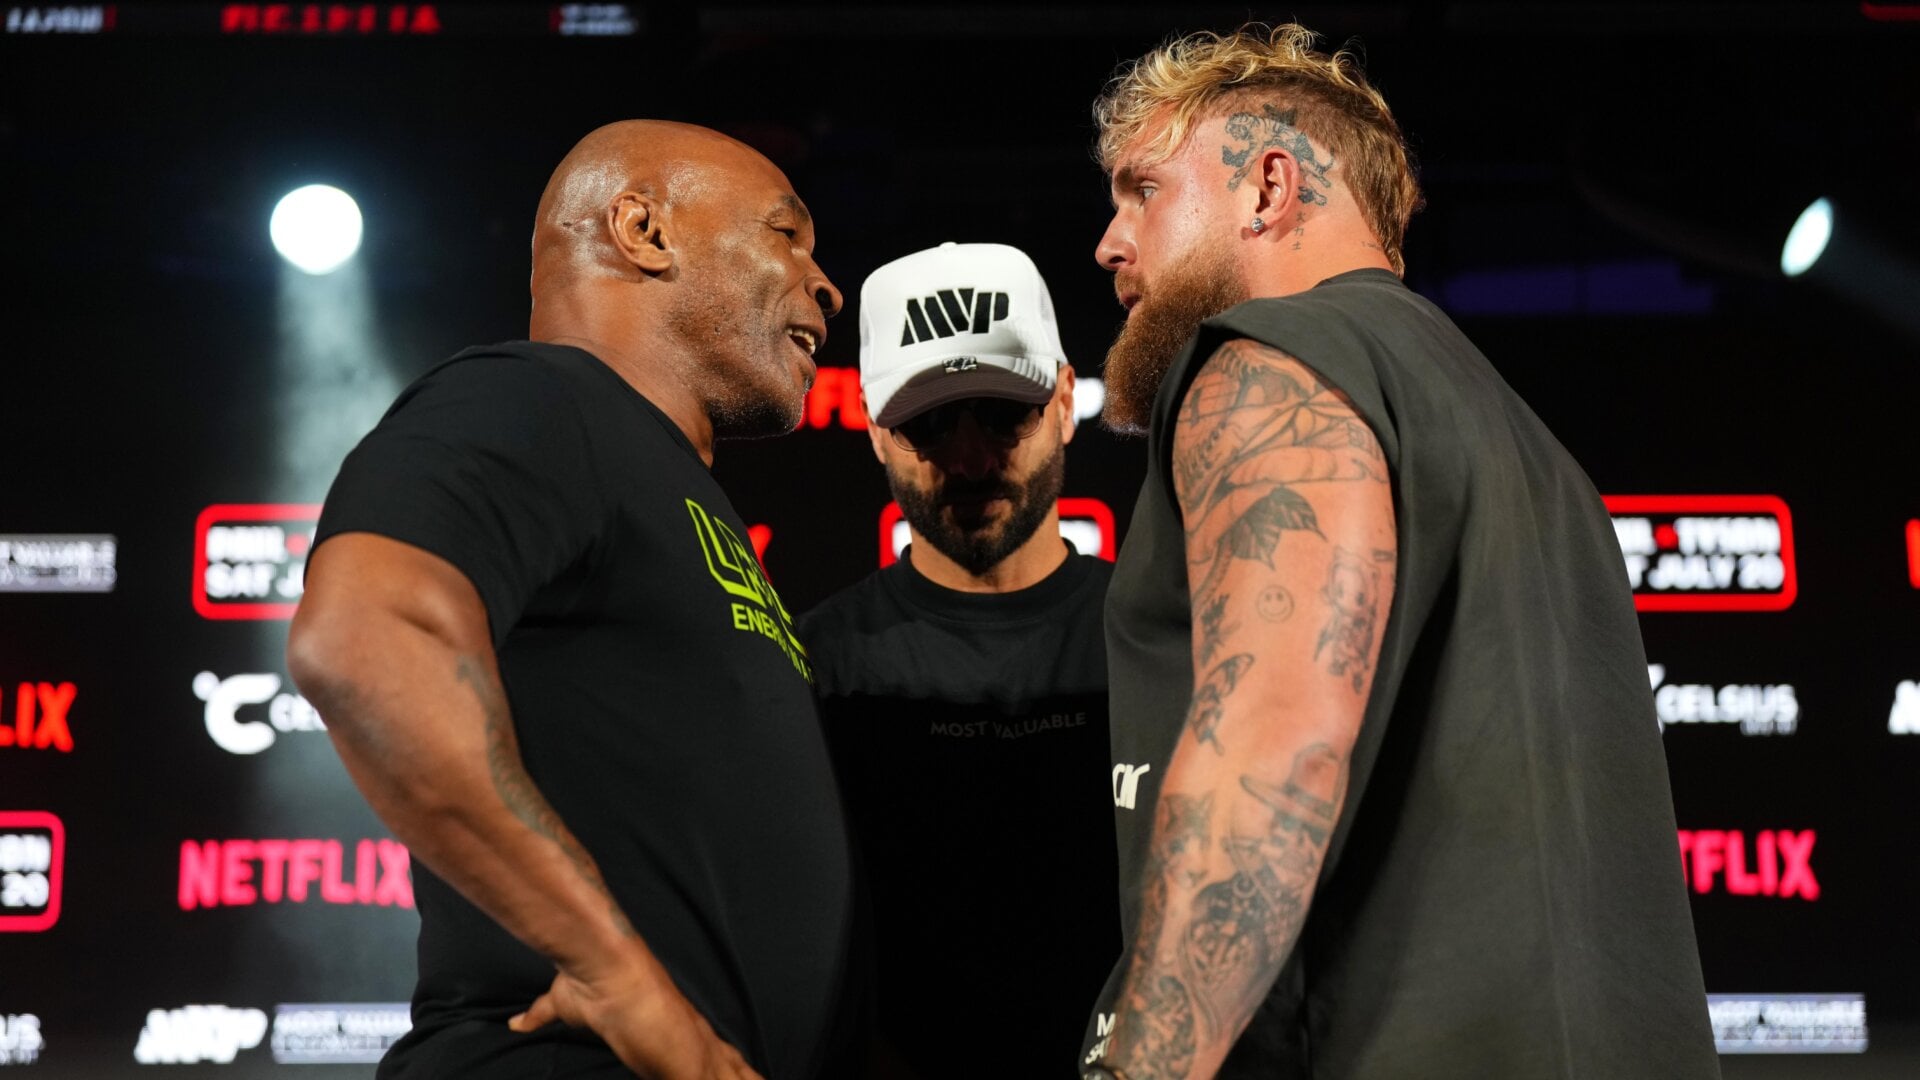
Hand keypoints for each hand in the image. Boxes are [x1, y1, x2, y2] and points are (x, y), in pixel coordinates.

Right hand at [508, 946, 762, 1079]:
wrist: (605, 967)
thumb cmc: (588, 981)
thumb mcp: (562, 1004)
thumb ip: (543, 1014)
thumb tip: (517, 1022)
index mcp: (673, 1023)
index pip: (708, 1050)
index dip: (725, 1064)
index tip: (736, 1070)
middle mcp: (691, 1035)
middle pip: (729, 1067)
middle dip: (742, 1076)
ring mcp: (696, 1050)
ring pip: (730, 1076)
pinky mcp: (692, 1065)